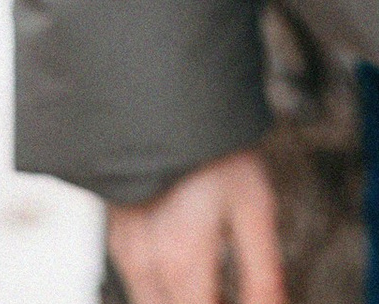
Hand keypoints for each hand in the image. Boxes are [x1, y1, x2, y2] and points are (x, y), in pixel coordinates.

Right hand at [105, 145, 285, 303]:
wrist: (164, 95)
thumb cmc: (212, 145)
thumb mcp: (254, 204)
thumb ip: (263, 269)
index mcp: (181, 262)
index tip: (247, 298)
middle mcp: (144, 266)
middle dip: (204, 303)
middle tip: (232, 292)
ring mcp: (123, 253)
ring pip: (150, 303)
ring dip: (182, 298)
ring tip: (214, 284)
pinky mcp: (115, 238)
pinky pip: (136, 283)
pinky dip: (163, 287)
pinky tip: (188, 266)